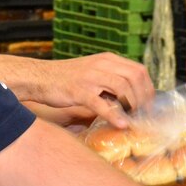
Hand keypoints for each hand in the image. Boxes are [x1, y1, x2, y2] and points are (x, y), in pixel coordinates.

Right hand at [36, 54, 153, 128]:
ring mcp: (90, 77)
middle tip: (143, 114)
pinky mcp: (78, 91)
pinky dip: (114, 115)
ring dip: (133, 105)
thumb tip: (129, 99)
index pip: (138, 70)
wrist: (38, 77)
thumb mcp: (92, 73)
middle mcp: (102, 65)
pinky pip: (101, 104)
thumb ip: (110, 81)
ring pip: (123, 87)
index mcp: (107, 59)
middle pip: (135, 77)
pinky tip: (121, 125)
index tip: (148, 104)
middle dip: (144, 98)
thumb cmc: (65, 79)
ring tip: (133, 118)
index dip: (148, 88)